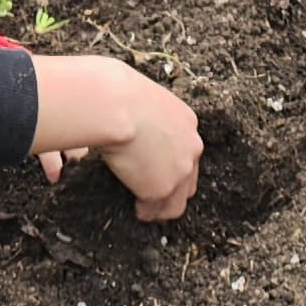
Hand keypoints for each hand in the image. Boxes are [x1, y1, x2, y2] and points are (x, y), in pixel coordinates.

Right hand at [30, 55, 201, 220]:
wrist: (115, 105)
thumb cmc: (116, 94)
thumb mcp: (139, 100)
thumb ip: (141, 116)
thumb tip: (119, 121)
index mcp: (186, 121)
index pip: (186, 151)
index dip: (171, 163)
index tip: (155, 168)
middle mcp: (191, 146)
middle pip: (188, 180)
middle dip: (173, 189)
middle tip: (152, 194)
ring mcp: (180, 170)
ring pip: (177, 201)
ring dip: (160, 206)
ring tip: (143, 208)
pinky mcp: (162, 188)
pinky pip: (156, 210)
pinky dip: (145, 212)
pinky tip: (134, 209)